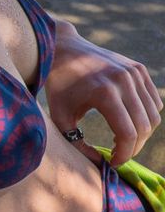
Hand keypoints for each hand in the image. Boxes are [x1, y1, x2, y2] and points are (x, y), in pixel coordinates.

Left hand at [46, 22, 162, 165]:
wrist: (62, 49)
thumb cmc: (59, 86)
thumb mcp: (60, 116)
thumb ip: (77, 142)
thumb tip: (100, 162)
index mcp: (104, 92)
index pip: (127, 134)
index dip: (124, 154)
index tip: (113, 162)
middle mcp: (124, 81)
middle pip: (144, 127)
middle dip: (133, 147)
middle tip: (118, 153)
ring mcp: (134, 72)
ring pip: (153, 116)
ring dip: (141, 133)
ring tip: (120, 137)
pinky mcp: (139, 69)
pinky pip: (153, 101)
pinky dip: (146, 115)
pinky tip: (127, 120)